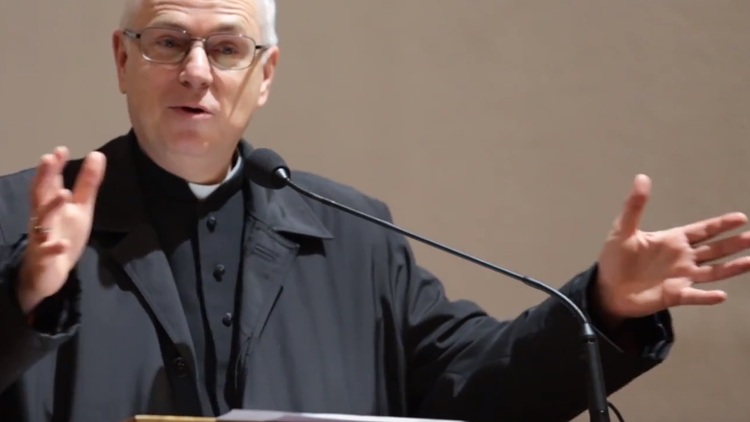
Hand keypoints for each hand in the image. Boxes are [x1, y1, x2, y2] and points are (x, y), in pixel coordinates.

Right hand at [17, 147, 105, 313]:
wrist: (48, 273)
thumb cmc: (63, 235)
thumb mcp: (80, 209)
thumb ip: (87, 184)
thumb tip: (97, 154)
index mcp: (51, 205)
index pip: (50, 182)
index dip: (54, 166)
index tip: (61, 149)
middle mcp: (43, 218)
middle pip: (40, 195)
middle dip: (44, 177)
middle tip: (48, 158)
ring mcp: (41, 238)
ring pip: (42, 221)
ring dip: (51, 207)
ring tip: (63, 193)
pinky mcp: (44, 258)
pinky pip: (47, 252)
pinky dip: (54, 247)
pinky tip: (63, 243)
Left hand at [595, 174, 749, 322]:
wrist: (607, 288)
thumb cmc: (615, 259)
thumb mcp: (622, 230)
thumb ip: (634, 206)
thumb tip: (642, 177)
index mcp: (673, 240)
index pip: (703, 230)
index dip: (721, 224)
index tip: (741, 218)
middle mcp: (683, 258)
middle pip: (715, 250)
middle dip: (734, 243)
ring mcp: (681, 277)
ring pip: (713, 272)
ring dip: (731, 268)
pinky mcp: (674, 296)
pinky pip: (694, 296)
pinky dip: (707, 297)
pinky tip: (721, 295)